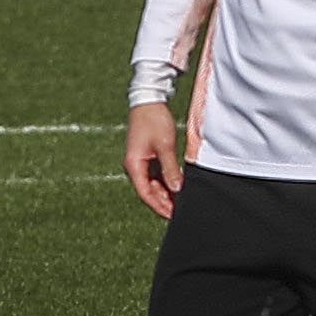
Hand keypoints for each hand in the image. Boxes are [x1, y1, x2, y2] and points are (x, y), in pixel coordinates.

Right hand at [123, 102, 182, 219]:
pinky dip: (166, 181)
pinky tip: (177, 187)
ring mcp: (140, 161)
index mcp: (134, 165)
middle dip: (163, 202)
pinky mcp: (147, 156)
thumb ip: (170, 169)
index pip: (145, 193)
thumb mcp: (165, 146)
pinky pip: (156, 174)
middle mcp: (134, 166)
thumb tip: (176, 189)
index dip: (159, 206)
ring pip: (153, 184)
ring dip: (165, 193)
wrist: (148, 101)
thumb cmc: (154, 121)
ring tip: (181, 201)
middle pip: (148, 191)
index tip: (172, 215)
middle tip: (180, 211)